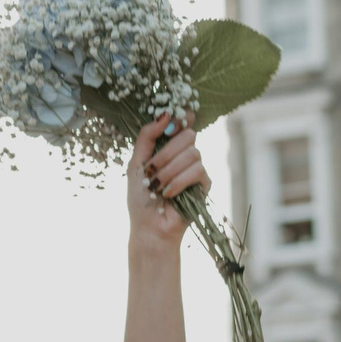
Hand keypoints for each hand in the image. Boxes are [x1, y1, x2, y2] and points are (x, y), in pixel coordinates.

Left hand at [127, 113, 208, 253]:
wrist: (149, 226)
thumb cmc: (140, 197)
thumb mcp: (136, 162)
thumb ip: (147, 136)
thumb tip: (166, 114)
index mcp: (168, 147)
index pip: (183, 123)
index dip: (182, 118)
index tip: (173, 124)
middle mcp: (184, 155)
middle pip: (188, 135)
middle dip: (166, 153)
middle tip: (152, 170)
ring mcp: (196, 169)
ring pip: (192, 153)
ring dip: (169, 170)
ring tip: (157, 186)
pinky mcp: (204, 184)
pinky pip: (198, 170)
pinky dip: (179, 181)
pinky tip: (169, 193)